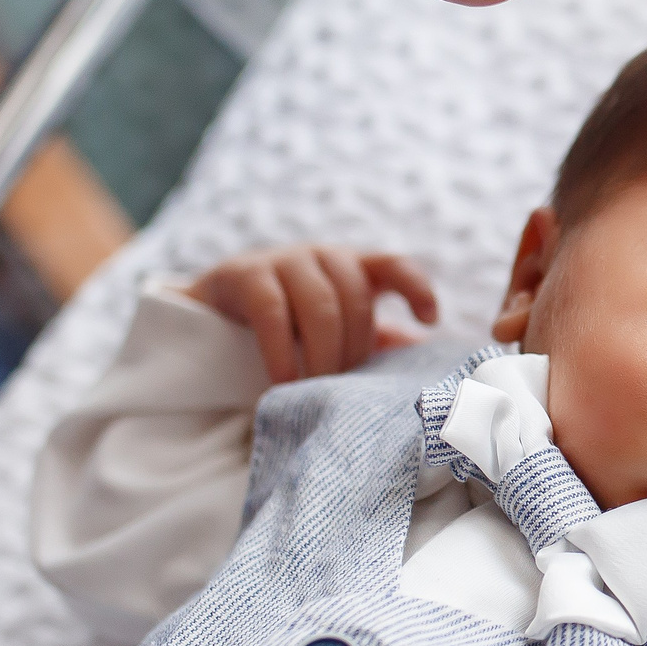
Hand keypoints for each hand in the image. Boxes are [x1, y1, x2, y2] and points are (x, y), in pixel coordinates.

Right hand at [186, 247, 437, 382]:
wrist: (217, 312)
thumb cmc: (292, 324)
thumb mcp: (337, 328)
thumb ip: (377, 338)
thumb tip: (423, 356)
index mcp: (353, 266)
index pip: (393, 264)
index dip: (416, 286)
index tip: (429, 320)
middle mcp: (323, 255)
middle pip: (355, 298)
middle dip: (354, 349)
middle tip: (344, 389)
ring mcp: (284, 259)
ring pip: (320, 306)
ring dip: (323, 355)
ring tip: (316, 390)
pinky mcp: (246, 274)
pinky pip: (273, 313)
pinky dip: (282, 352)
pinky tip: (283, 381)